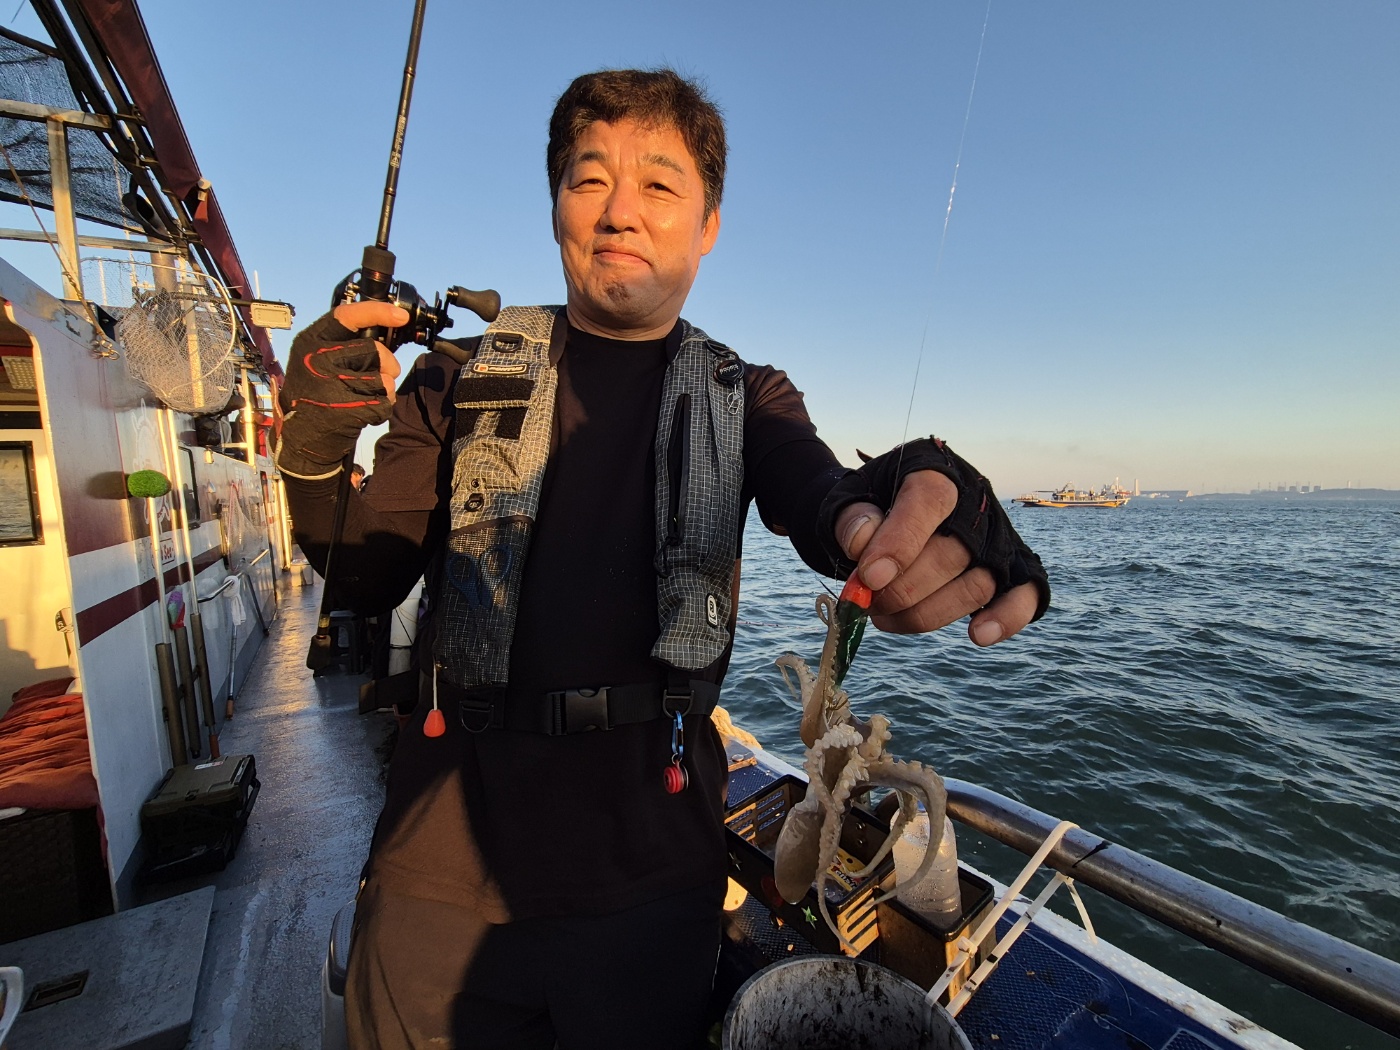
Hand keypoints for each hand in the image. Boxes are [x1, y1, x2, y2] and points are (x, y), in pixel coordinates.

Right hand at [276, 302, 408, 478]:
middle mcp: (316, 359)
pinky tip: (362, 412)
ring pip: (383, 380)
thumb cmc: (317, 394)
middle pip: (374, 350)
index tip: (400, 316)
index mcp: (310, 341)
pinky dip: (381, 410)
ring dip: (384, 391)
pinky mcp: (343, 410)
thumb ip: (345, 344)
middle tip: (382, 375)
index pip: (347, 316)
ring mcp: (329, 385)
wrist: (301, 436)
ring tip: (364, 398)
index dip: (377, 312)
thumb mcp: (319, 360)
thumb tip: (387, 329)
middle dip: (388, 364)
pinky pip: (382, 404)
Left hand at [835, 470, 1039, 644]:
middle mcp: (976, 502)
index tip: (869, 578)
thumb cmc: (874, 504)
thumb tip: (861, 544)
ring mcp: (1000, 537)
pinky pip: (1024, 597)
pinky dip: (1005, 619)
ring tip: (883, 616)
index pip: (928, 502)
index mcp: (936, 471)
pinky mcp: (1015, 569)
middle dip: (901, 590)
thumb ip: (851, 517)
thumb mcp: (851, 496)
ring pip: (975, 586)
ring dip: (924, 614)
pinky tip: (977, 635)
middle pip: (950, 555)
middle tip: (865, 603)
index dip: (899, 542)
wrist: (896, 506)